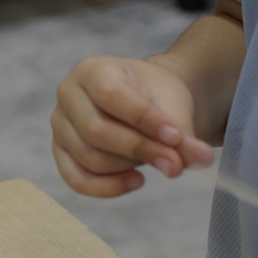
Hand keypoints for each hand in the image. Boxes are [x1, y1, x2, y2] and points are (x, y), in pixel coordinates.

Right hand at [51, 55, 216, 197]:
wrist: (146, 99)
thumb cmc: (155, 96)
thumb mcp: (175, 105)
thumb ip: (184, 133)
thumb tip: (197, 159)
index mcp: (93, 70)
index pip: (111, 96)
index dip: (143, 120)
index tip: (177, 137)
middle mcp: (68, 94)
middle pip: (96, 131)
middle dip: (140, 150)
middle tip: (176, 164)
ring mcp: (60, 123)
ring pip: (90, 158)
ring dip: (128, 166)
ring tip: (154, 160)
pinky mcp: (60, 150)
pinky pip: (76, 179)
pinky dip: (108, 188)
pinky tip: (136, 179)